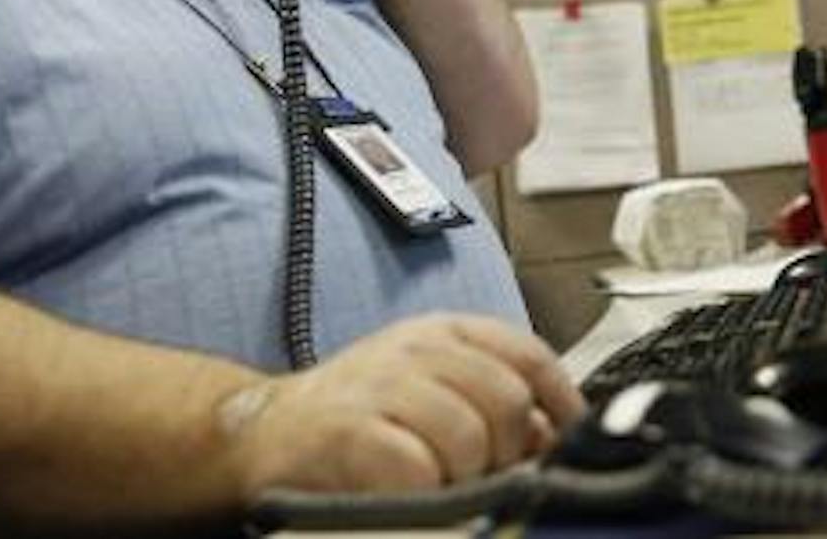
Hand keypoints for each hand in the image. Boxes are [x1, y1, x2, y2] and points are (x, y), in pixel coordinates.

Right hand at [225, 315, 584, 495]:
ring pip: (469, 437)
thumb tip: (553, 436)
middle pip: (508, 401)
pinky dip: (420, 493)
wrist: (260, 432)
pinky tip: (401, 491)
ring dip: (460, 477)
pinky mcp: (350, 431)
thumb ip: (490, 402)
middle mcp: (416, 348)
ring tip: (433, 484)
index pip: (529, 355)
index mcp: (444, 333)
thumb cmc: (353, 416)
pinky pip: (417, 470)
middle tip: (477, 474)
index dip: (561, 403)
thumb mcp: (428, 388)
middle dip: (505, 451)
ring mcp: (382, 385)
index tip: (566, 441)